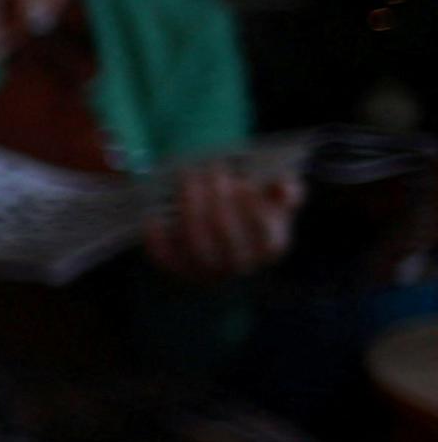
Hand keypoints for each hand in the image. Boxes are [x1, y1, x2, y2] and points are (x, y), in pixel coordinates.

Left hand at [146, 164, 300, 284]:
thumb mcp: (274, 199)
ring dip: (190, 208)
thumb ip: (287, 190)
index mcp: (270, 247)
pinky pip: (165, 259)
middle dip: (217, 199)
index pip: (263, 233)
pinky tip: (154, 218)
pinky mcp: (178, 271)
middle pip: (225, 234)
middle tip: (210, 171)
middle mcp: (240, 265)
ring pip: (196, 244)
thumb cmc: (251, 210)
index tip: (242, 183)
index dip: (252, 208)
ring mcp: (208, 271)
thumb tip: (283, 186)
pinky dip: (157, 240)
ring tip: (188, 179)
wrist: (221, 236)